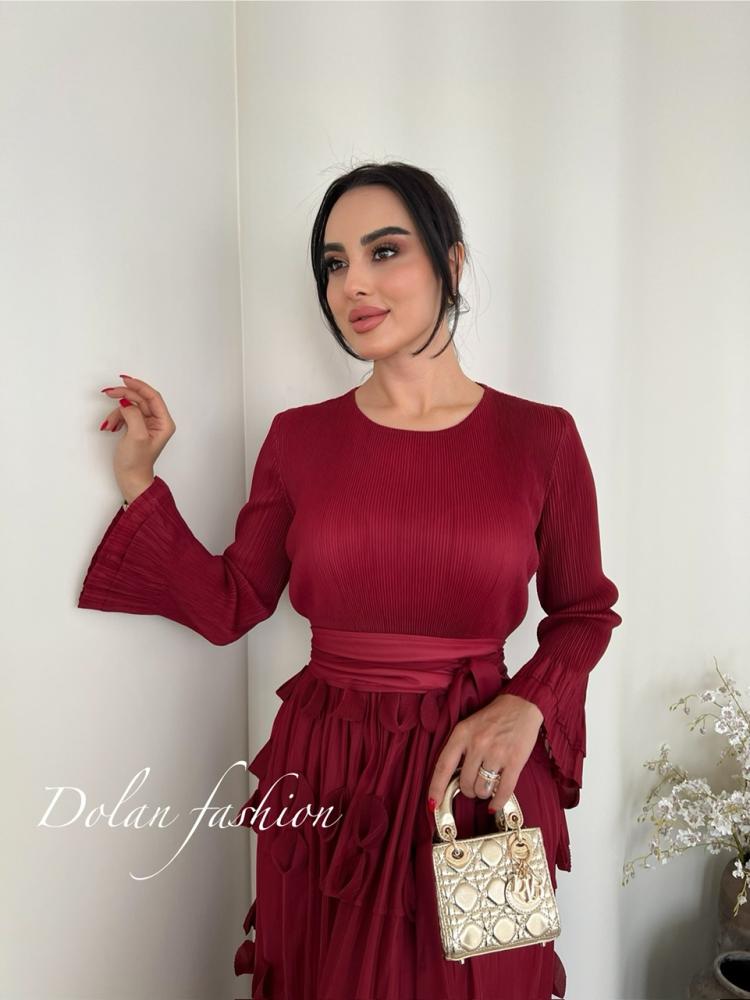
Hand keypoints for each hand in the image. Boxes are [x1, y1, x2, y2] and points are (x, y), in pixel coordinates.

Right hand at [98, 375, 174, 500]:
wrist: (130, 479)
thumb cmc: (136, 462)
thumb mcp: (136, 436)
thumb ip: (133, 415)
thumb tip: (125, 402)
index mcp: (164, 423)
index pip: (153, 397)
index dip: (139, 386)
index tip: (124, 380)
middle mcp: (158, 422)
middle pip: (140, 399)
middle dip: (124, 396)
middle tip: (108, 392)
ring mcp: (147, 424)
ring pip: (130, 406)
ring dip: (117, 412)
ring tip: (110, 424)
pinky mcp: (136, 427)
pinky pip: (126, 414)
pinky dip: (117, 418)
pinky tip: (111, 427)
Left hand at [427, 693, 543, 815]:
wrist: (520, 705)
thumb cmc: (491, 718)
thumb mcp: (468, 726)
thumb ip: (458, 749)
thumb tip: (450, 780)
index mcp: (461, 734)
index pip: (443, 766)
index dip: (436, 788)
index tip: (433, 804)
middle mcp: (477, 743)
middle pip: (465, 783)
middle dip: (468, 790)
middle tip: (473, 785)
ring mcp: (496, 752)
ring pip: (482, 789)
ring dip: (483, 793)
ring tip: (487, 785)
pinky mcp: (515, 760)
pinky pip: (503, 790)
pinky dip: (497, 802)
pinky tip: (494, 805)